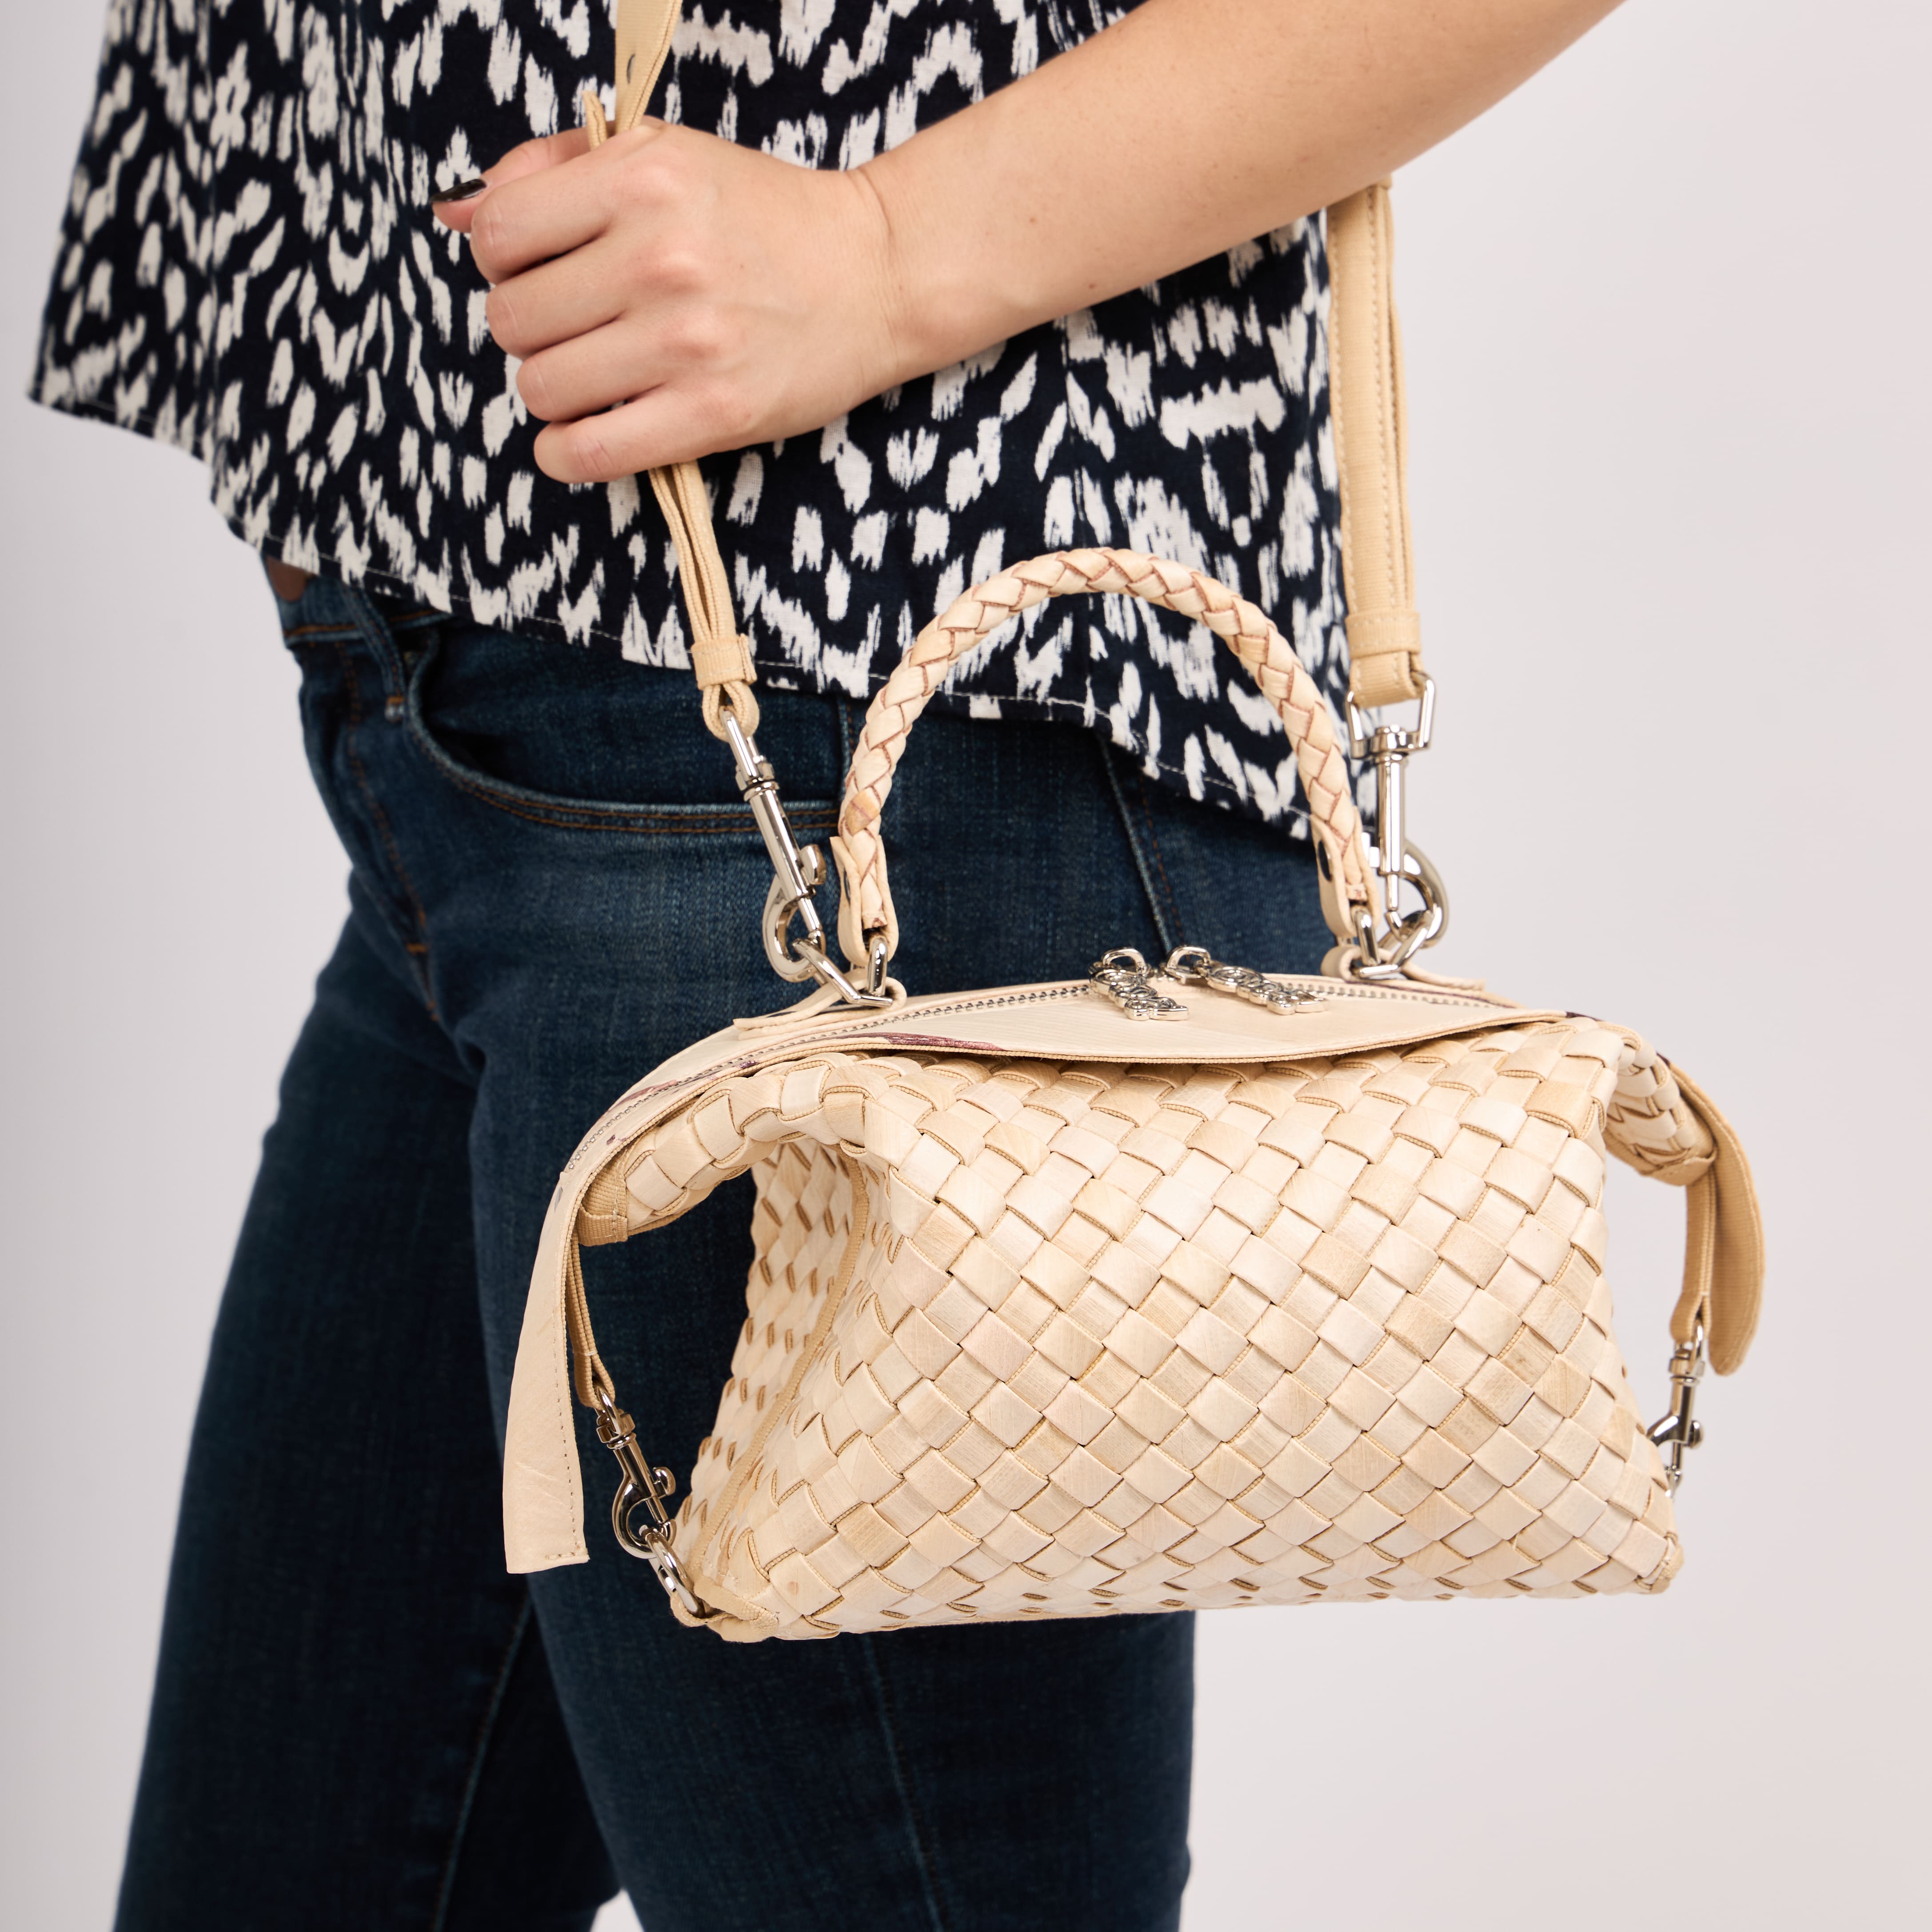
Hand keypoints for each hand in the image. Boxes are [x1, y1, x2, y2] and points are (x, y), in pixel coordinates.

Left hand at [435, 124, 904, 483]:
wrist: (875, 273)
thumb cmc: (762, 217)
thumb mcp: (662, 153)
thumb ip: (554, 168)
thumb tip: (456, 213)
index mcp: (642, 179)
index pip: (499, 234)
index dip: (503, 259)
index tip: (539, 269)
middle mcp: (659, 258)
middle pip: (512, 319)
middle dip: (527, 328)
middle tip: (572, 326)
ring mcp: (686, 342)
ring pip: (541, 388)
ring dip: (549, 390)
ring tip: (588, 376)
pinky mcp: (712, 413)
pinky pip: (589, 453)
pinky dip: (564, 454)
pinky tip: (579, 437)